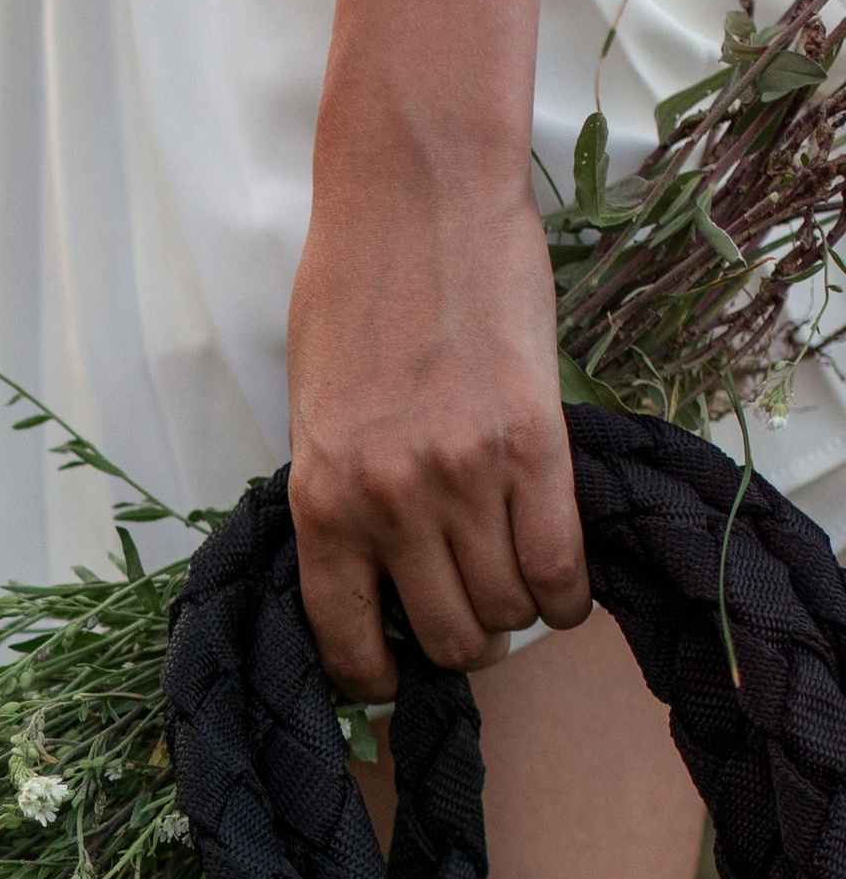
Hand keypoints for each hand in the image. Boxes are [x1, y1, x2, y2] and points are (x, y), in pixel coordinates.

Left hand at [284, 109, 589, 698]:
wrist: (413, 201)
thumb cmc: (352, 296)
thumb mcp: (313, 413)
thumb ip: (340, 496)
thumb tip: (370, 576)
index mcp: (320, 499)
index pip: (346, 638)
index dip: (375, 677)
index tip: (393, 676)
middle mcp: (389, 502)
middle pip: (446, 636)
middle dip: (461, 647)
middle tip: (471, 622)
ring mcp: (464, 477)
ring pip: (508, 610)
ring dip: (515, 617)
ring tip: (514, 591)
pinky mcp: (534, 444)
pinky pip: (561, 565)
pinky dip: (565, 596)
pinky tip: (561, 591)